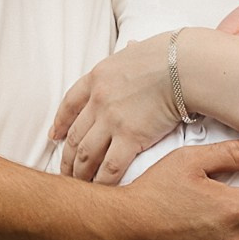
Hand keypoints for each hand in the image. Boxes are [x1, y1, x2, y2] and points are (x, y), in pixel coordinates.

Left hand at [55, 33, 183, 184]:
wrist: (184, 66)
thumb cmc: (170, 56)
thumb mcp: (138, 50)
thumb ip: (130, 55)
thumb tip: (133, 47)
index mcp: (97, 78)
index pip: (69, 104)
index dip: (60, 123)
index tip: (54, 137)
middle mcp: (98, 100)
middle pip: (74, 135)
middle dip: (66, 158)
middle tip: (64, 173)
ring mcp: (112, 120)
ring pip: (86, 155)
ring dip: (80, 174)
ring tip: (79, 188)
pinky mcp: (130, 137)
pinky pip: (110, 167)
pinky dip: (102, 182)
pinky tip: (100, 192)